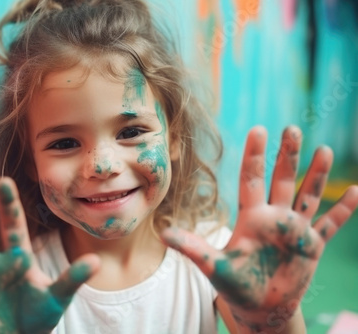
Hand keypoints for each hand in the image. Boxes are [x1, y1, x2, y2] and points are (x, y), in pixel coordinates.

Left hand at [160, 125, 357, 329]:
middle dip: (288, 156)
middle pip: (282, 180)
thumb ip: (192, 247)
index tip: (258, 129)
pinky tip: (356, 192)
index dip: (255, 155)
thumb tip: (162, 233)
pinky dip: (344, 211)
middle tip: (292, 129)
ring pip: (308, 196)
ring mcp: (295, 229)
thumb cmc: (234, 285)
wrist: (258, 306)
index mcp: (251, 217)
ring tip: (324, 150)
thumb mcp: (214, 265)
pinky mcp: (312, 246)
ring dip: (317, 175)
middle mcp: (274, 217)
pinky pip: (331, 225)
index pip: (252, 179)